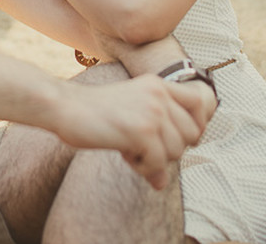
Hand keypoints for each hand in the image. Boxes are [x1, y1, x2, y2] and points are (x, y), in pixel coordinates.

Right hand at [51, 75, 212, 189]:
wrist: (65, 107)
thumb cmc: (92, 113)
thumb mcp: (129, 114)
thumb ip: (153, 135)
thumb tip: (162, 181)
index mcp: (158, 84)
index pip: (200, 102)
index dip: (195, 125)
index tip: (175, 139)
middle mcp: (159, 94)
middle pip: (192, 134)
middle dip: (171, 149)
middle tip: (144, 148)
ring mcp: (152, 111)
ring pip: (176, 151)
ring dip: (154, 160)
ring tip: (131, 151)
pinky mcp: (142, 130)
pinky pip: (159, 163)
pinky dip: (144, 168)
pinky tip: (125, 155)